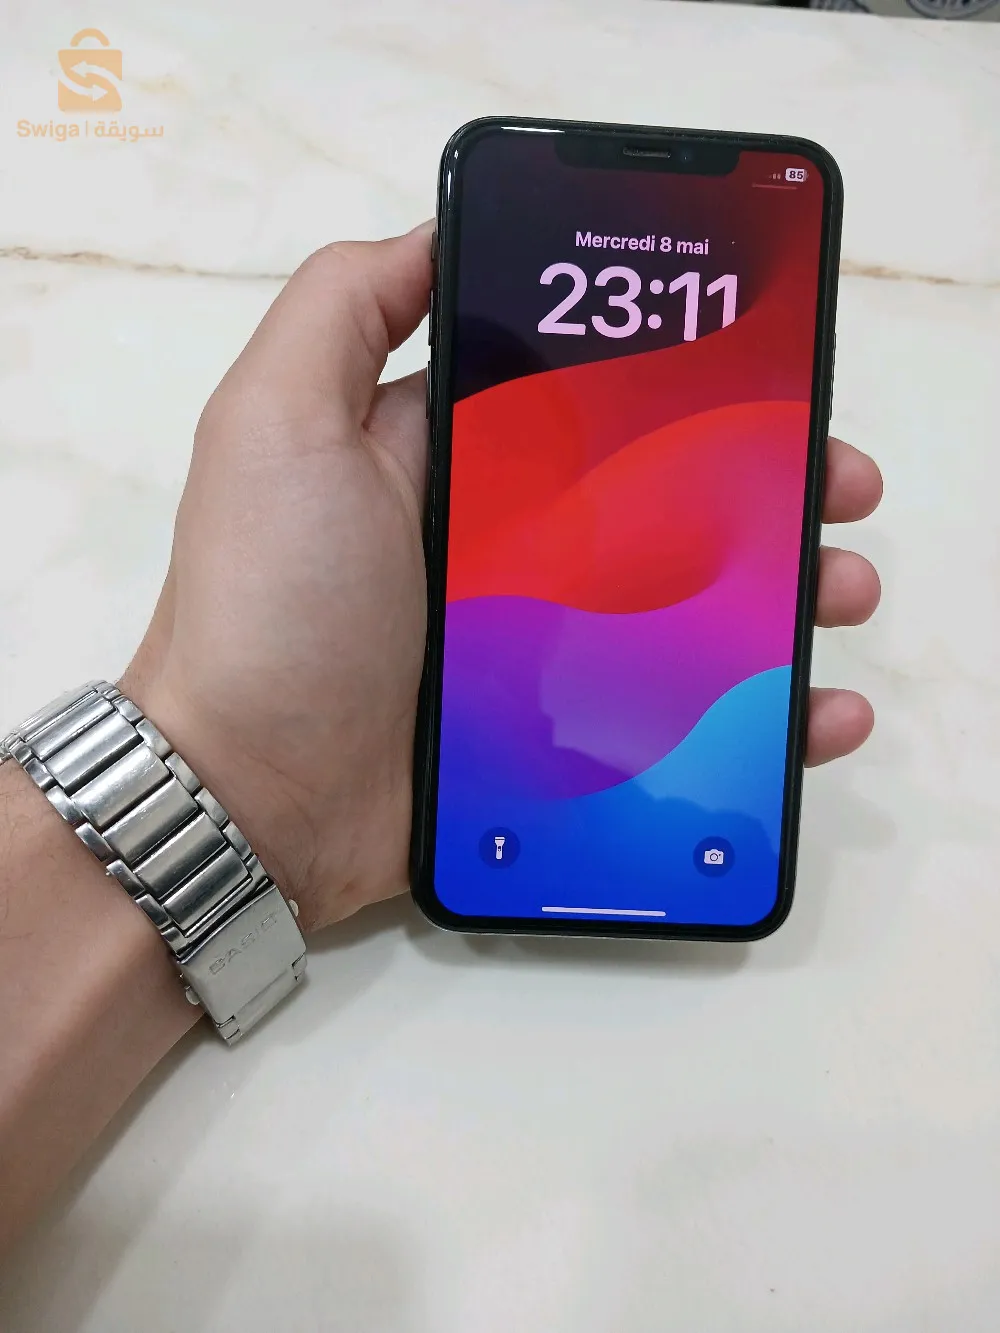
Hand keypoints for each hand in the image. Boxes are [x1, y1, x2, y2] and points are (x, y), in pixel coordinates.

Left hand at [122, 223, 881, 932]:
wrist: (257, 798)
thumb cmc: (273, 602)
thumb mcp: (277, 424)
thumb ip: (344, 308)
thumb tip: (442, 226)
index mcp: (457, 458)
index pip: (591, 396)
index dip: (678, 376)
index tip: (762, 372)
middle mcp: (508, 542)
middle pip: (661, 495)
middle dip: (759, 480)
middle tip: (838, 487)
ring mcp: (543, 644)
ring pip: (691, 600)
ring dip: (783, 587)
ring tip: (842, 591)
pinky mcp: (564, 736)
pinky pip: (680, 714)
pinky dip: (761, 717)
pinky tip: (820, 713)